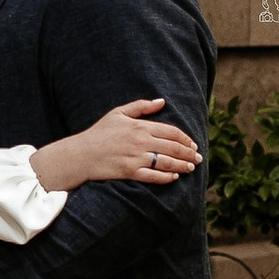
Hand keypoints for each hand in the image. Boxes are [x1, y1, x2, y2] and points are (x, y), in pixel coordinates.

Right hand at [33, 97, 200, 194]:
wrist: (80, 154)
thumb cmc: (99, 133)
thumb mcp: (118, 113)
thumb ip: (141, 106)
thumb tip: (162, 101)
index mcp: (140, 126)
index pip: (172, 132)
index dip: (186, 139)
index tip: (193, 144)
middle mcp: (140, 141)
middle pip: (173, 147)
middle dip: (189, 154)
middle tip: (198, 158)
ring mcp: (135, 158)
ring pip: (167, 162)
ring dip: (182, 165)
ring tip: (191, 168)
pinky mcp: (129, 172)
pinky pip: (153, 176)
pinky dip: (166, 177)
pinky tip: (174, 177)